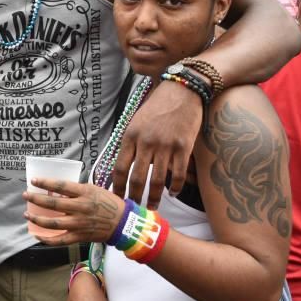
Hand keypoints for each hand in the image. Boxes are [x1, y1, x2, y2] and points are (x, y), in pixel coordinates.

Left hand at [23, 179, 125, 244]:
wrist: (124, 223)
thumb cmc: (109, 203)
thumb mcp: (94, 190)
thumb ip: (76, 190)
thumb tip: (56, 190)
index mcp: (84, 193)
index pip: (60, 186)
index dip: (45, 183)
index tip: (33, 181)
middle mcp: (80, 208)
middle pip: (53, 204)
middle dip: (36, 199)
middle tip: (25, 196)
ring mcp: (79, 223)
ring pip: (53, 223)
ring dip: (37, 219)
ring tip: (27, 214)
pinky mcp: (80, 236)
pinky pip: (60, 240)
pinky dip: (47, 239)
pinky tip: (37, 235)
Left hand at [113, 79, 199, 208]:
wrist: (182, 91)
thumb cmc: (157, 107)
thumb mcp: (136, 122)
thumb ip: (130, 143)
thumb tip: (123, 165)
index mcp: (130, 136)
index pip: (119, 167)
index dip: (116, 186)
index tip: (116, 197)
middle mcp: (145, 142)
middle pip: (136, 177)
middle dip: (134, 196)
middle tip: (134, 209)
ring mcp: (165, 145)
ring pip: (157, 179)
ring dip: (154, 197)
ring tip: (152, 207)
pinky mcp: (184, 146)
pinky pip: (178, 173)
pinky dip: (175, 187)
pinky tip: (173, 193)